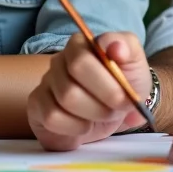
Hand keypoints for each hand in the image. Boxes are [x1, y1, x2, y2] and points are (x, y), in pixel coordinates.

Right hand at [28, 31, 152, 150]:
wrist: (114, 110)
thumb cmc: (124, 84)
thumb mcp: (135, 64)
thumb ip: (128, 48)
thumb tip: (115, 47)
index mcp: (81, 44)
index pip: (81, 60)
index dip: (106, 84)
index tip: (125, 97)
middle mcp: (59, 59)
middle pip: (71, 85)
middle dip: (102, 102)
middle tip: (117, 109)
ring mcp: (46, 82)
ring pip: (64, 101)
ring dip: (92, 115)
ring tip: (103, 115)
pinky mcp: (37, 104)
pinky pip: (51, 118)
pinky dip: (75, 127)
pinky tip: (85, 124)